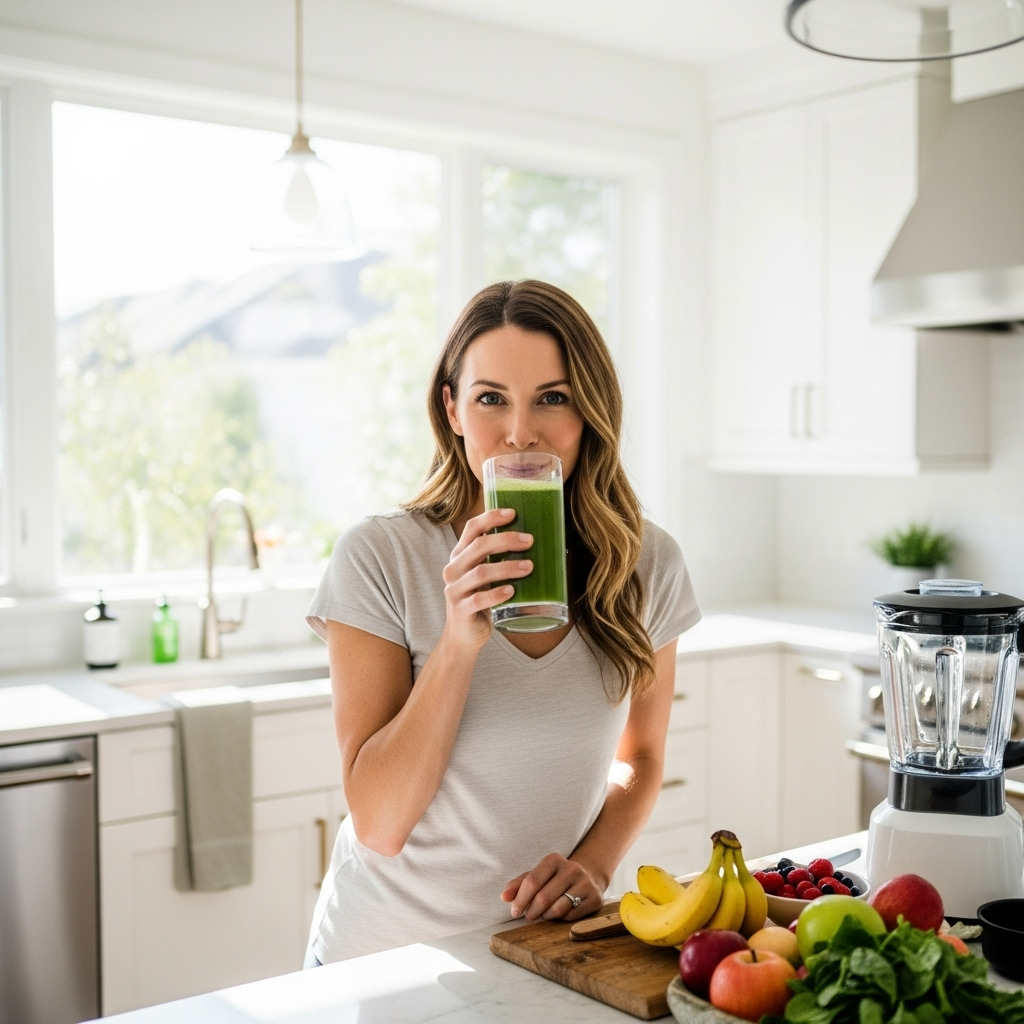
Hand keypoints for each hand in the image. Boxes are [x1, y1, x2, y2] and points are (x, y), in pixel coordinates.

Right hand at [442, 508, 533, 649]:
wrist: (464, 636)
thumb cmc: (481, 601)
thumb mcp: (486, 577)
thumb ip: (498, 559)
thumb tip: (533, 541)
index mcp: (459, 556)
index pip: (472, 528)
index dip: (491, 518)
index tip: (513, 513)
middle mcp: (453, 569)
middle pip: (479, 546)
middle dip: (506, 540)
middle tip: (529, 540)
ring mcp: (454, 590)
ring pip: (481, 572)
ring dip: (508, 567)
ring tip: (529, 567)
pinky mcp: (460, 610)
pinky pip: (479, 599)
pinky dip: (497, 593)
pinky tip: (512, 591)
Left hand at [501, 853, 603, 921]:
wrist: (589, 877)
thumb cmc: (556, 878)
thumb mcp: (538, 875)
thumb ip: (519, 884)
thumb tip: (504, 897)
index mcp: (554, 860)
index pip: (532, 881)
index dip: (520, 899)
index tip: (514, 911)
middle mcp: (571, 868)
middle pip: (543, 897)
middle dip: (532, 911)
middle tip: (529, 916)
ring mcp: (585, 883)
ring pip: (557, 909)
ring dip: (545, 916)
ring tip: (543, 914)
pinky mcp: (595, 898)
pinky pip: (571, 916)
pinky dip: (560, 919)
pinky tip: (559, 914)